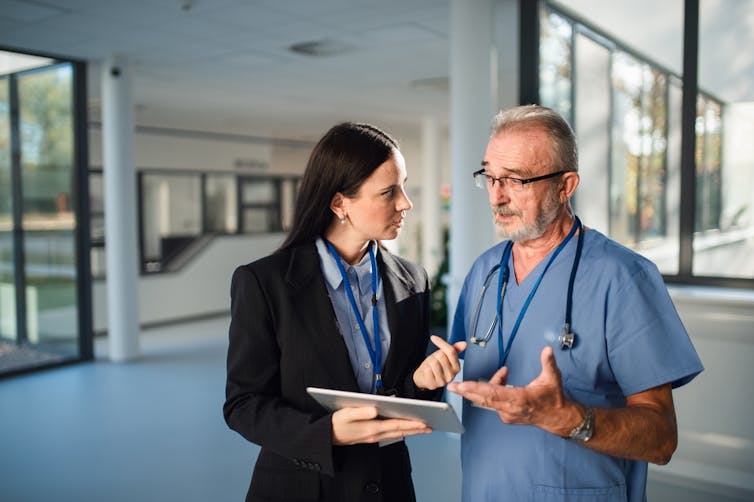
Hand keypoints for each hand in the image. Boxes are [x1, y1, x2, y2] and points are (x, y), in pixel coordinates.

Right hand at [331, 406, 431, 444]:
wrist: (326, 437)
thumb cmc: (336, 423)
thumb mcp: (346, 414)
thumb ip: (360, 411)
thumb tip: (375, 409)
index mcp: (371, 428)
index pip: (396, 426)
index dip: (411, 424)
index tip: (423, 423)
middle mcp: (374, 435)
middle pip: (399, 432)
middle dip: (415, 429)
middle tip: (430, 427)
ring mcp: (373, 437)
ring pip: (396, 435)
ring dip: (410, 432)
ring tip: (422, 428)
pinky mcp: (370, 437)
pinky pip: (389, 435)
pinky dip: (400, 432)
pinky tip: (404, 430)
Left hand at [412, 335, 466, 390]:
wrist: (424, 376)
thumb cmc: (435, 365)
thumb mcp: (444, 355)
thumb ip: (454, 349)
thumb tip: (464, 344)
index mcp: (457, 367)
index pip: (451, 351)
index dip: (441, 342)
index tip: (433, 338)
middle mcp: (452, 375)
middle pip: (442, 356)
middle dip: (436, 356)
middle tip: (435, 361)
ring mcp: (443, 381)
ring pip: (434, 363)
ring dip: (430, 362)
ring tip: (431, 367)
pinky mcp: (434, 384)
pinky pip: (428, 370)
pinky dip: (426, 369)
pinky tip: (428, 373)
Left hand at [447, 346, 579, 435]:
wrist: (557, 417)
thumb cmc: (554, 397)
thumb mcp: (552, 378)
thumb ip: (548, 362)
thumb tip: (547, 349)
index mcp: (519, 399)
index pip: (492, 393)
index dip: (476, 388)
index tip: (462, 385)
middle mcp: (510, 409)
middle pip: (483, 399)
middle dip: (467, 391)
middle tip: (453, 386)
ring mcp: (507, 415)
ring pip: (489, 399)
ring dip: (489, 385)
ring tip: (504, 373)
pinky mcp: (507, 417)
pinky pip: (494, 402)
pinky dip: (495, 391)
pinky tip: (505, 380)